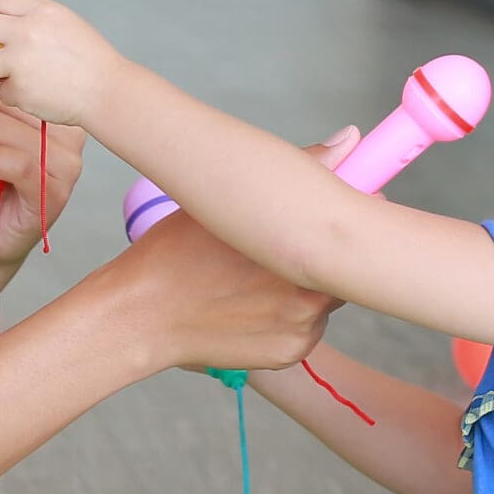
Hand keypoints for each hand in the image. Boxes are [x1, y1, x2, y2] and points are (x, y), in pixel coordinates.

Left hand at [0, 0, 125, 129]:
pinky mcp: (19, 90)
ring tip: (11, 75)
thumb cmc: (89, 58)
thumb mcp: (63, 22)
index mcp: (40, 10)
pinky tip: (35, 93)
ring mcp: (21, 61)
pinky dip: (12, 94)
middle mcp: (27, 31)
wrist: (108, 91)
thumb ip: (31, 17)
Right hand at [101, 128, 362, 375]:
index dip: (340, 221)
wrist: (140, 315)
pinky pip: (304, 330)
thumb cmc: (175, 254)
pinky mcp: (289, 355)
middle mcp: (312, 293)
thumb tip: (351, 138)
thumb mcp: (228, 203)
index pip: (353, 228)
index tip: (326, 215)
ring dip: (304, 289)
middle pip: (339, 266)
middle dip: (315, 256)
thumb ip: (298, 169)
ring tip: (254, 280)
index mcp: (302, 247)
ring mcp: (303, 329)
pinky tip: (250, 306)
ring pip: (323, 300)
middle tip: (273, 252)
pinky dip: (287, 319)